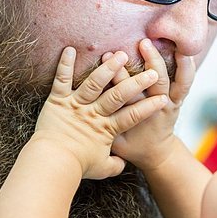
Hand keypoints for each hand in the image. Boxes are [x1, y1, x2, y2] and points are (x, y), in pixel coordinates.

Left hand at [32, 47, 167, 179]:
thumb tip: (122, 164)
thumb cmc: (78, 167)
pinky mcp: (58, 100)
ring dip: (108, 68)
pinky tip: (70, 48)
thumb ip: (115, 165)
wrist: (54, 163)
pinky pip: (62, 79)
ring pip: (94, 83)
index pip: (133, 115)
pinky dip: (65, 64)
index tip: (163, 100)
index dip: (148, 107)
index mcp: (107, 129)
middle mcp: (94, 114)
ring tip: (120, 54)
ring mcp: (76, 105)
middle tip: (151, 72)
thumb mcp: (102, 169)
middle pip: (118, 95)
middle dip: (136, 82)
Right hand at [106, 40, 195, 171]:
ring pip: (171, 81)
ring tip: (154, 42)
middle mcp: (155, 109)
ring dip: (162, 60)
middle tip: (135, 46)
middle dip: (145, 63)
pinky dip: (186, 67)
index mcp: (137, 119)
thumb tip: (89, 125)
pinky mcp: (178, 99)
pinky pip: (186, 82)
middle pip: (153, 84)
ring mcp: (169, 103)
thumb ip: (106, 134)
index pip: (127, 95)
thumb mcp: (117, 146)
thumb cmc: (133, 146)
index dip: (118, 77)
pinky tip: (183, 50)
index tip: (106, 57)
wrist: (156, 153)